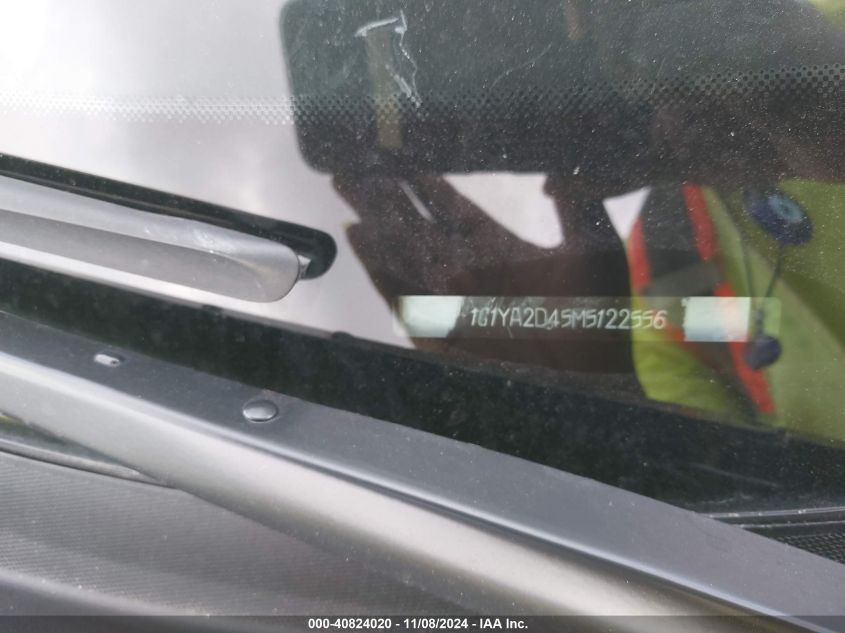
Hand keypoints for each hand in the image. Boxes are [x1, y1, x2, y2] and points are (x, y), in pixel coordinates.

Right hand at [334, 174, 635, 373]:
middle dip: (385, 196)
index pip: (452, 209)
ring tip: (347, 189)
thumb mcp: (593, 243)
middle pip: (417, 225)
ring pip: (403, 253)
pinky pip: (403, 295)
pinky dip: (378, 268)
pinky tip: (359, 238)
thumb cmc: (602, 312)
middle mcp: (470, 271)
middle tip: (354, 166)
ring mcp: (453, 299)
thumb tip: (553, 173)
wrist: (598, 369)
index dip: (426, 185)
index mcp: (500, 248)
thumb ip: (573, 203)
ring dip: (374, 222)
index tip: (403, 159)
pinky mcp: (442, 331)